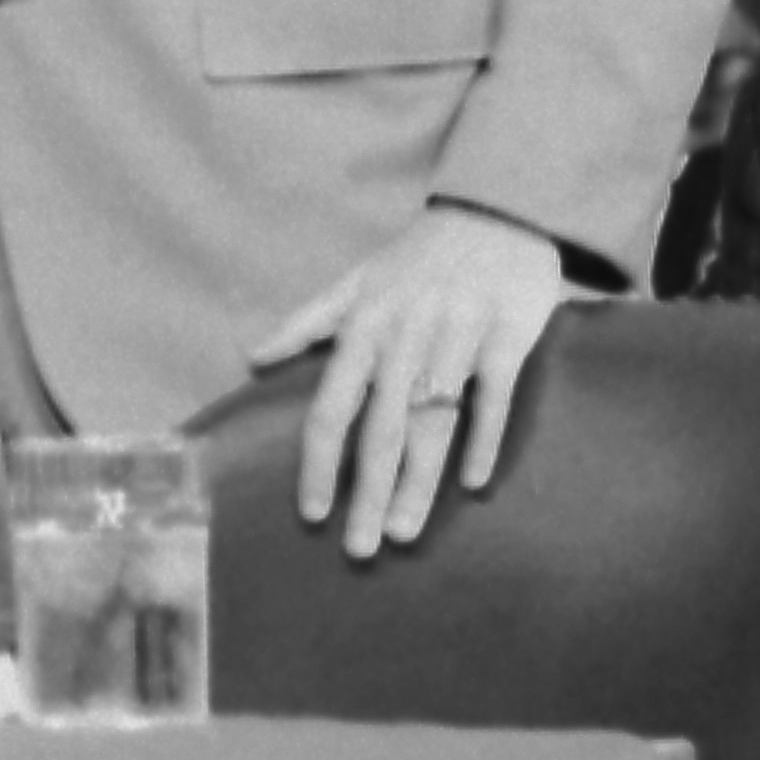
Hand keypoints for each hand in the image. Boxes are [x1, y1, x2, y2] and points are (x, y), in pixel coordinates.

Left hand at [251, 206, 569, 559]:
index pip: (332, 406)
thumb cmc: (419, 255)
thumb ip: (307, 321)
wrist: (496, 209)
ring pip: (433, 420)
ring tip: (403, 533)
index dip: (319, 462)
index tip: (313, 513)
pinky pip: (493, 395)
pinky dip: (484, 437)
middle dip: (367, 491)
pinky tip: (474, 483)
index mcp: (365, 326)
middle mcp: (406, 334)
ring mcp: (458, 334)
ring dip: (418, 480)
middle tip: (359, 550)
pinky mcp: (507, 333)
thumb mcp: (357, 279)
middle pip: (381, 426)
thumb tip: (252, 356)